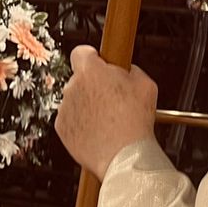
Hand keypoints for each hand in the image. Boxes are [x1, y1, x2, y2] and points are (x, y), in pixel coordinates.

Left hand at [55, 46, 158, 180]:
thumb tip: (127, 70)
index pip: (80, 51)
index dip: (91, 57)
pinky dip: (81, 123)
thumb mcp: (146, 84)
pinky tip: (98, 130)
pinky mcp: (61, 127)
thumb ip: (131, 70)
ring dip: (87, 106)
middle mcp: (73, 86)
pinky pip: (71, 119)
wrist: (124, 155)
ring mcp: (65, 107)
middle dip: (93, 85)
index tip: (98, 62)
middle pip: (80, 79)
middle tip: (112, 99)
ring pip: (75, 100)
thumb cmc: (135, 121)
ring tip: (108, 119)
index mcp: (91, 71)